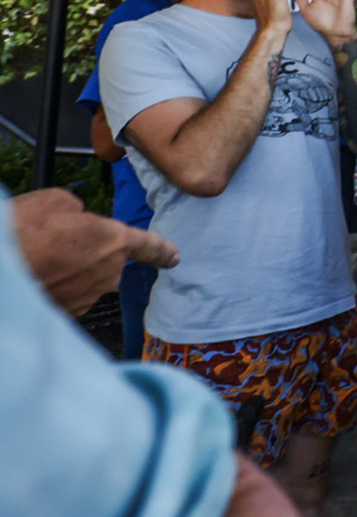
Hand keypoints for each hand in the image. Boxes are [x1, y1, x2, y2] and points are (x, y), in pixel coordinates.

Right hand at [11, 188, 178, 314]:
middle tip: (53, 243)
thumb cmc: (22, 231)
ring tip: (36, 259)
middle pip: (107, 261)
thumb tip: (76, 217)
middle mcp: (108, 274)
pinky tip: (33, 276)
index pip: (149, 245)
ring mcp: (88, 297)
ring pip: (86, 280)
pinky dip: (54, 287)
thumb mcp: (54, 201)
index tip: (174, 257)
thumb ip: (77, 210)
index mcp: (113, 241)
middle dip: (87, 253)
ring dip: (68, 271)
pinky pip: (68, 296)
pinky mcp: (68, 314)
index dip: (162, 250)